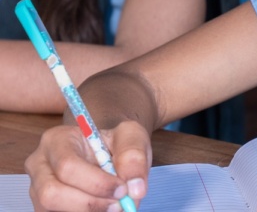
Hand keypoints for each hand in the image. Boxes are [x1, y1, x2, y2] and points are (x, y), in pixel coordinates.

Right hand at [26, 121, 150, 211]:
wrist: (107, 151)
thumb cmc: (114, 142)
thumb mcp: (131, 136)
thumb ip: (134, 155)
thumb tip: (135, 189)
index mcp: (56, 140)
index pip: (67, 166)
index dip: (96, 183)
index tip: (122, 189)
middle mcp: (39, 165)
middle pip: (51, 193)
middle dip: (89, 203)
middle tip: (119, 204)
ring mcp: (36, 189)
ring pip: (51, 209)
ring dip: (88, 211)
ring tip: (113, 205)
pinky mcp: (43, 207)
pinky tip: (102, 208)